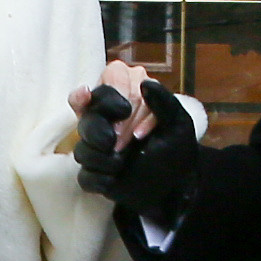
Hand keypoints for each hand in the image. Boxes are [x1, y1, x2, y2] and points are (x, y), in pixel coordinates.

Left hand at [68, 58, 160, 141]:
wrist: (115, 132)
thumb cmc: (99, 117)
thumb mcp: (84, 110)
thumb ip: (78, 100)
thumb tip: (84, 92)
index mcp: (116, 70)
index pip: (117, 81)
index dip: (113, 105)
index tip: (109, 128)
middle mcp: (136, 73)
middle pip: (133, 95)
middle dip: (123, 122)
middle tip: (114, 142)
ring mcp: (152, 85)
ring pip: (146, 104)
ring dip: (133, 126)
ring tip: (121, 144)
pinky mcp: (164, 101)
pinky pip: (159, 110)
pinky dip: (148, 124)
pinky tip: (138, 136)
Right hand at [74, 72, 202, 225]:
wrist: (172, 185)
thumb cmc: (177, 149)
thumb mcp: (178, 123)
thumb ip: (164, 101)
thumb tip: (145, 83)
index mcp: (129, 90)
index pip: (111, 76)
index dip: (114, 94)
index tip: (124, 111)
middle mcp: (107, 111)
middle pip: (90, 108)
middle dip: (107, 126)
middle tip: (127, 141)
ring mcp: (95, 139)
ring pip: (82, 138)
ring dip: (102, 151)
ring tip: (122, 159)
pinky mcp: (92, 167)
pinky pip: (83, 171)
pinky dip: (98, 174)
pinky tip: (113, 176)